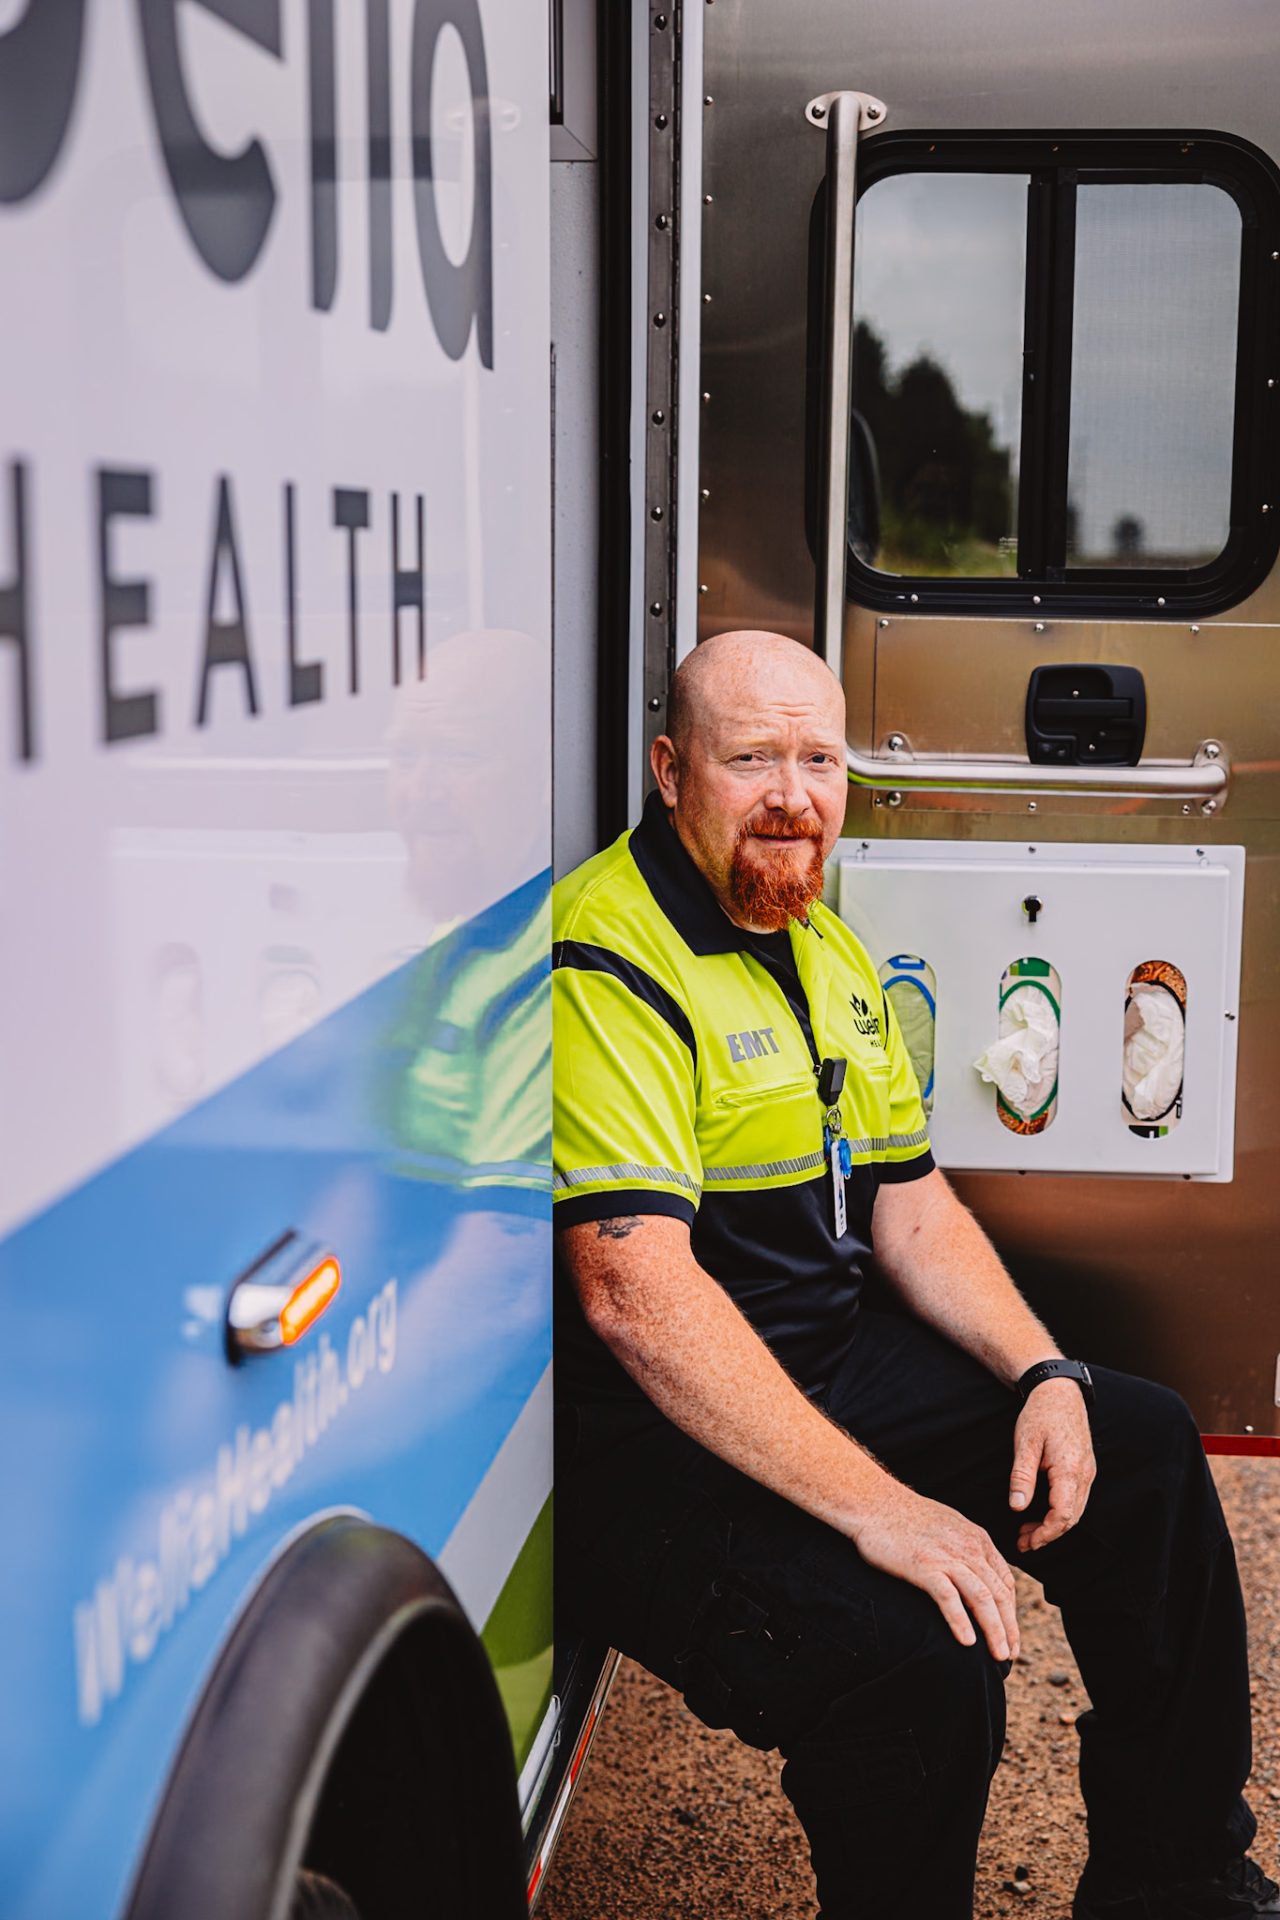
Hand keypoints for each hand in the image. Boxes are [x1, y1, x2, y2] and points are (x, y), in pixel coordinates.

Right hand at [850, 1480, 1018, 1661]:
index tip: (1010, 1635)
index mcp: (977, 1539)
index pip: (1005, 1582)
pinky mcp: (924, 1565)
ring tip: (998, 1656)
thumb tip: (974, 1575)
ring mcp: (947, 1557)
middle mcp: (969, 1548)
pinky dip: (960, 1621)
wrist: (874, 1502)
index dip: (1012, 1613)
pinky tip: (967, 1642)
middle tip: (1010, 1655)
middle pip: (999, 1594)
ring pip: (982, 1598)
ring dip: (995, 1631)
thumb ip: (966, 1549)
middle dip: (1009, 1629)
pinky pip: (949, 1597)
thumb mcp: (948, 1527)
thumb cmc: (906, 1517)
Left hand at [1009, 1378, 1095, 1552]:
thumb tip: (1016, 1508)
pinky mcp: (1084, 1468)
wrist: (1059, 1390)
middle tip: (1022, 1543)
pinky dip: (1060, 1512)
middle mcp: (1084, 1475)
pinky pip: (1076, 1499)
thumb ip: (1022, 1477)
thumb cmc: (1040, 1414)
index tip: (1026, 1542)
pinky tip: (1040, 1513)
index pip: (1062, 1516)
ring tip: (1027, 1532)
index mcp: (1070, 1470)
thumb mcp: (1024, 1443)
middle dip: (1047, 1535)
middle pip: (1071, 1518)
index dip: (1045, 1534)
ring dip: (1053, 1525)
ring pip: (1075, 1511)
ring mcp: (1087, 1472)